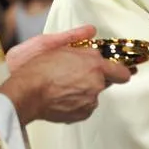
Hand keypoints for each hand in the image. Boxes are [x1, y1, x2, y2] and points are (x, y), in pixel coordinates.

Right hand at [0, 25, 132, 125]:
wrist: (27, 93)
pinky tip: (61, 97)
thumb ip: (82, 44)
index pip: (122, 72)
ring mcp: (90, 101)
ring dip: (84, 91)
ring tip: (64, 87)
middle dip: (96, 78)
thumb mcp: (62, 47)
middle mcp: (97, 84)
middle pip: (105, 82)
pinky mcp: (82, 114)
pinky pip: (84, 107)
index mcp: (96, 66)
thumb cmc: (41, 68)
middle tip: (77, 76)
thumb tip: (93, 35)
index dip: (120, 71)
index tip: (119, 71)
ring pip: (92, 95)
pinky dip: (76, 103)